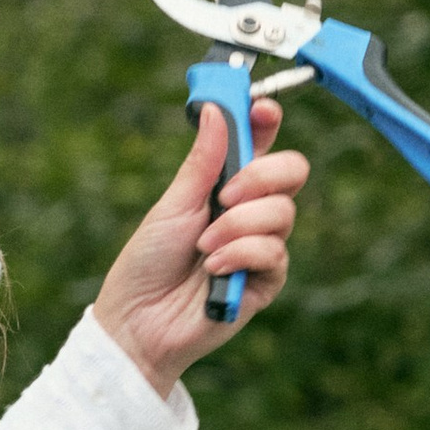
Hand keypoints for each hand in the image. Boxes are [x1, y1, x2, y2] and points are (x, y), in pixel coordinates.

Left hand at [93, 98, 308, 395]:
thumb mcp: (172, 205)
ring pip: (283, 213)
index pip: (261, 141)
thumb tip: (216, 109)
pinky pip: (274, 253)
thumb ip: (201, 163)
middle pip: (292, 171)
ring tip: (202, 247)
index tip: (261, 109)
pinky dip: (240, 254)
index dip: (266, 119)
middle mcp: (250, 211)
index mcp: (226, 184)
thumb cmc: (147, 263)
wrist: (137, 320)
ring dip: (237, 226)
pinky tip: (212, 269)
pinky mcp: (266, 281)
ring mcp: (261, 245)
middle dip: (262, 176)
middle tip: (224, 195)